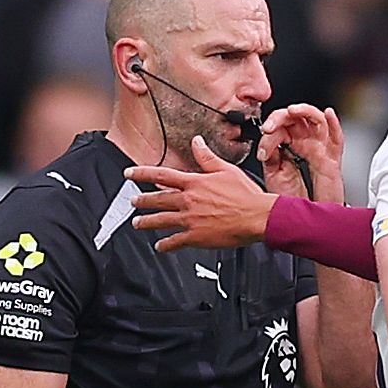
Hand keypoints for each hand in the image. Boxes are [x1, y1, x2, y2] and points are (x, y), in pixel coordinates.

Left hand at [130, 136, 277, 251]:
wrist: (257, 217)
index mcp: (194, 183)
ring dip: (146, 221)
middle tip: (133, 201)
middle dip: (142, 200)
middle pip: (157, 199)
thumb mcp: (226, 170)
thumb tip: (197, 142)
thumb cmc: (246, 195)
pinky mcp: (196, 237)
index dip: (142, 173)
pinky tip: (160, 246)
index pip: (161, 175)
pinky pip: (175, 241)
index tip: (129, 173)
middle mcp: (188, 200)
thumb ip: (207, 157)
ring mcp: (190, 220)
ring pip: (161, 220)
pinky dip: (165, 244)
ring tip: (138, 223)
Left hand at [261, 105, 344, 201]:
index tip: (262, 139)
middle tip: (269, 126)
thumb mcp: (274, 174)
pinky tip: (328, 114)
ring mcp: (320, 150)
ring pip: (317, 121)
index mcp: (291, 146)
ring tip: (292, 110)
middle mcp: (306, 145)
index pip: (282, 126)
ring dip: (305, 111)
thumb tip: (267, 138)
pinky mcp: (332, 161)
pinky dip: (334, 124)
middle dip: (281, 117)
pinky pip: (337, 140)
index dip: (270, 128)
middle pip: (297, 119)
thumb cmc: (293, 200)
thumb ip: (271, 155)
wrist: (306, 219)